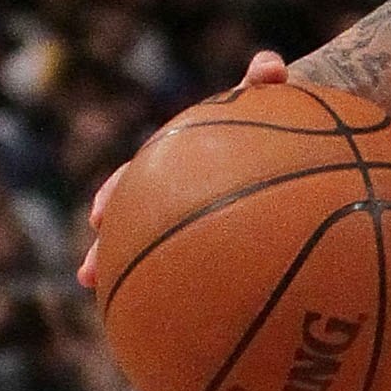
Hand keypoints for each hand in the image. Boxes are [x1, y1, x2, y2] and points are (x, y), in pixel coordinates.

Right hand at [77, 48, 289, 287]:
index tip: (99, 215)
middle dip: (111, 247)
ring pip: (160, 246)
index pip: (138, 176)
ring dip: (138, 274)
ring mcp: (196, 211)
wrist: (300, 134)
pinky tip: (197, 324)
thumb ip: (265, 80)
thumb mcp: (272, 97)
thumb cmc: (278, 115)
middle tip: (90, 272)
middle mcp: (177, 188)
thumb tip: (269, 66)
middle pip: (136, 219)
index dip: (117, 194)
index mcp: (179, 158)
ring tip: (119, 306)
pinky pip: (206, 266)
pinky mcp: (225, 236)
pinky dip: (195, 291)